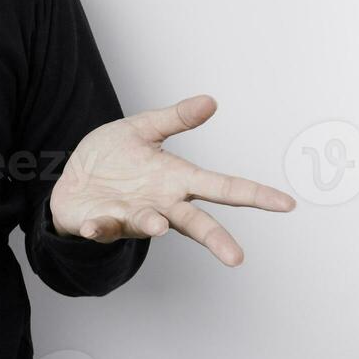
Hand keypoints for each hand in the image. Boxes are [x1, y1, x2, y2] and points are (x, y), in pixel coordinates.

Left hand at [47, 95, 294, 265]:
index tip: (286, 203)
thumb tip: (210, 101)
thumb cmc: (111, 159)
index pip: (222, 187)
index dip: (254, 195)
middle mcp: (160, 204)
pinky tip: (94, 226)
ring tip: (160, 226)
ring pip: (150, 226)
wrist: (72, 180)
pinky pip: (103, 228)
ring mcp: (133, 216)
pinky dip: (99, 228)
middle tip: (236, 257)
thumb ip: (174, 118)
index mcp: (175, 180)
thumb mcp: (141, 129)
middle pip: (195, 223)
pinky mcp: (103, 223)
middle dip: (216, 239)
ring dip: (154, 225)